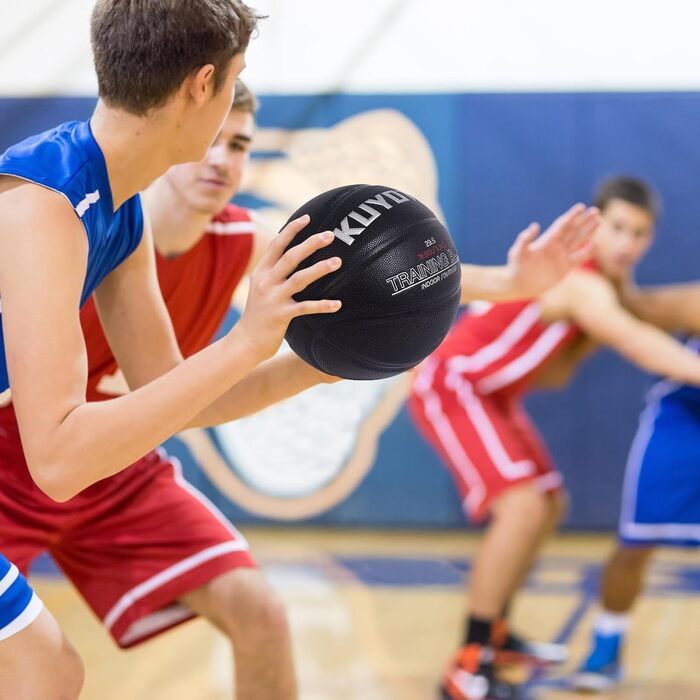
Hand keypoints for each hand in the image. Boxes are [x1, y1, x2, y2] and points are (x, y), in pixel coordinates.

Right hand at [234, 215, 341, 360]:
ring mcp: (273, 298)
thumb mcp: (261, 286)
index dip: (291, 230)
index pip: (277, 244)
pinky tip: (337, 304)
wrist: (245, 341)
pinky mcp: (280, 315)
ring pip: (299, 278)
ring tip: (338, 262)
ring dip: (319, 268)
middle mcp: (266, 282)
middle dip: (310, 243)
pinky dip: (322, 305)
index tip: (307, 218)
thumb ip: (274, 270)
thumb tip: (293, 254)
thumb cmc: (259, 312)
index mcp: (261, 272)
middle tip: (330, 235)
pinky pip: (305, 307)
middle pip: (291, 257)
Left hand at [506, 203, 599, 297]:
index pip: (562, 225)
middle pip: (573, 230)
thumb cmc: (517, 266)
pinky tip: (596, 244)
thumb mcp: (518, 252)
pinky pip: (579, 257)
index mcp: (546, 240)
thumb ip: (524, 239)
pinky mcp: (565, 267)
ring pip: (578, 241)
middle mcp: (556, 246)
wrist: (520, 284)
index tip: (581, 206)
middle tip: (595, 210)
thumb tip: (534, 225)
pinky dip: (588, 251)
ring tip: (599, 220)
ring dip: (588, 231)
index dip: (571, 216)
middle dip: (584, 220)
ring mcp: (562, 256)